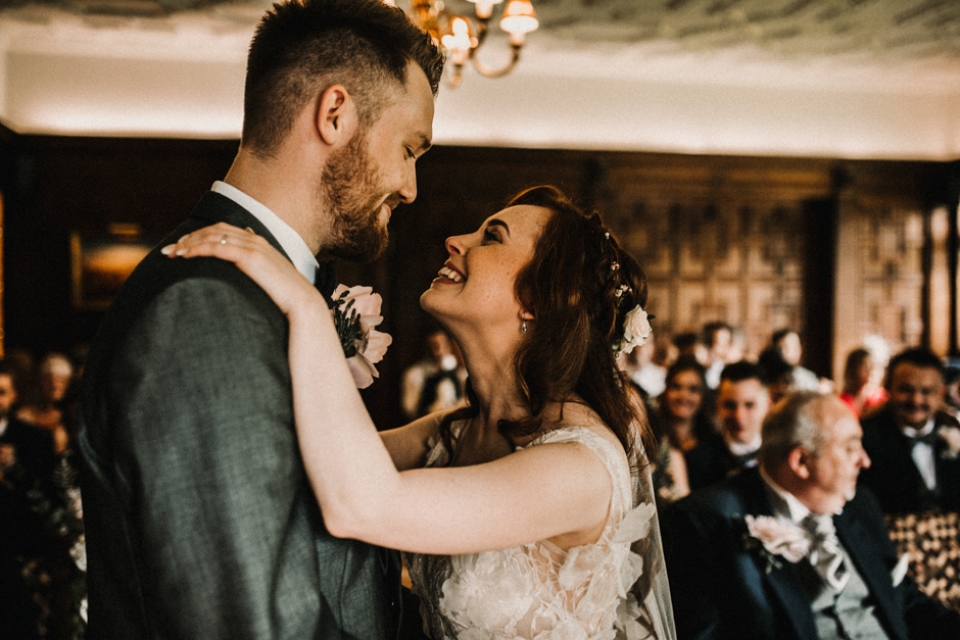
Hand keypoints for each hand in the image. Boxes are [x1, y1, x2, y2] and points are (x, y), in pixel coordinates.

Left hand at [162, 223, 320, 316]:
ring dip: (189, 243)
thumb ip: (255, 271)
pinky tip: (185, 256)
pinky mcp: (249, 257)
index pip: (223, 230)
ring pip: (212, 236)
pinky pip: (217, 247)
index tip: (182, 246)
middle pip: (214, 230)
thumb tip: (242, 269)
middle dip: (189, 238)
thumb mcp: (268, 280)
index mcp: (258, 242)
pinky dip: (198, 249)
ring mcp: (253, 246)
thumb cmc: (285, 298)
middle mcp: (255, 239)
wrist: (303, 305)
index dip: (200, 235)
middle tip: (169, 250)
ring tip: (172, 254)